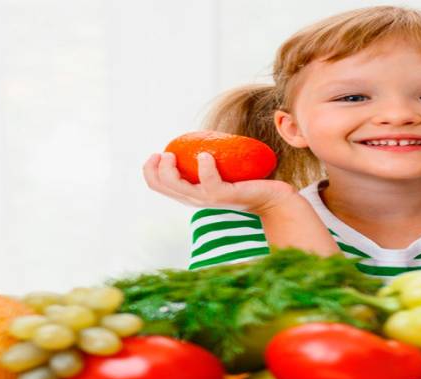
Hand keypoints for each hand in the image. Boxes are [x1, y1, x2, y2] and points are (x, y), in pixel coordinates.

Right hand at [142, 152, 296, 212]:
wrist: (272, 196)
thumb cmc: (245, 180)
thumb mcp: (218, 169)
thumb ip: (206, 159)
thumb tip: (199, 136)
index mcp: (190, 193)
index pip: (158, 186)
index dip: (149, 170)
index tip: (157, 153)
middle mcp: (196, 199)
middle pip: (162, 186)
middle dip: (154, 169)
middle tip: (164, 154)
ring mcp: (209, 198)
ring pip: (179, 188)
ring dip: (171, 170)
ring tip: (173, 155)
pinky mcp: (226, 195)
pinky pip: (209, 183)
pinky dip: (204, 167)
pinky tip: (205, 155)